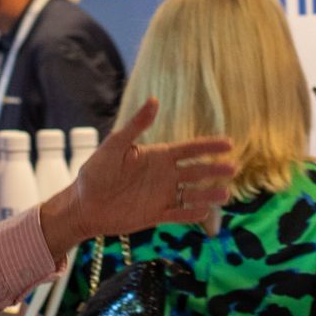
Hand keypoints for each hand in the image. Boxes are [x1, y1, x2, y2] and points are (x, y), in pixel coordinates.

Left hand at [41, 99, 233, 253]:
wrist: (83, 205)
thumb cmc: (96, 172)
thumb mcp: (114, 145)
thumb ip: (136, 126)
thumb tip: (155, 100)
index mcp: (158, 156)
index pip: (189, 150)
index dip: (209, 147)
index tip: (228, 144)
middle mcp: (165, 175)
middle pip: (197, 172)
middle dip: (215, 170)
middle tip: (233, 168)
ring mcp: (162, 196)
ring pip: (192, 194)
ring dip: (209, 194)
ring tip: (226, 194)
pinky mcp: (156, 215)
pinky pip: (179, 215)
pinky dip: (191, 214)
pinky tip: (204, 213)